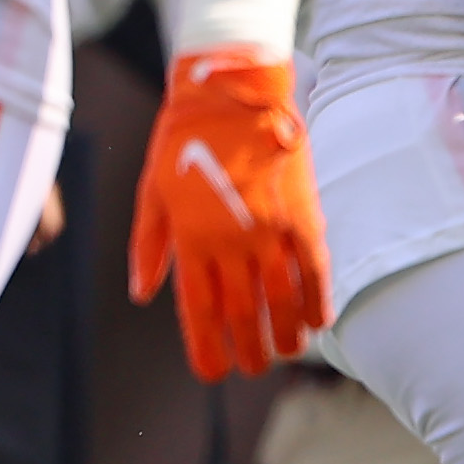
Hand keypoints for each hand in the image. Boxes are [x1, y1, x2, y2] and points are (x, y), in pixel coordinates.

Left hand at [130, 46, 331, 380]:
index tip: (214, 374)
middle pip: (243, 313)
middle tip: (255, 367)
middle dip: (250, 348)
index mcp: (190, 240)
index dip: (208, 348)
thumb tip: (143, 294)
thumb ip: (148, 245)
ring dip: (286, 333)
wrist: (232, 89)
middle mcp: (230, 242)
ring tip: (289, 352)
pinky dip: (317, 296)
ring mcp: (270, 228)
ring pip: (282, 298)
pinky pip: (314, 265)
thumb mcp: (151, 190)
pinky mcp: (302, 211)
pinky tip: (319, 318)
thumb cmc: (184, 137)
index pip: (199, 311)